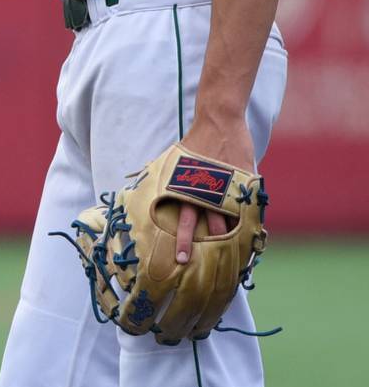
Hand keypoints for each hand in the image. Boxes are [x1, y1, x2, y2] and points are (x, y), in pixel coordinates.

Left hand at [170, 115, 255, 262]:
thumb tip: (137, 181)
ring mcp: (226, 187)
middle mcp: (205, 191)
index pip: (184, 220)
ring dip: (228, 240)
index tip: (181, 259)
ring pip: (227, 220)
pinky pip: (246, 209)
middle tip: (196, 265)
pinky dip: (247, 224)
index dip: (184, 241)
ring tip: (230, 259)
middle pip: (203, 225)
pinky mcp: (244, 182)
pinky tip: (248, 238)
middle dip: (200, 246)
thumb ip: (165, 178)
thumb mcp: (173, 162)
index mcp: (186, 187)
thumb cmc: (193, 142)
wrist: (218, 121)